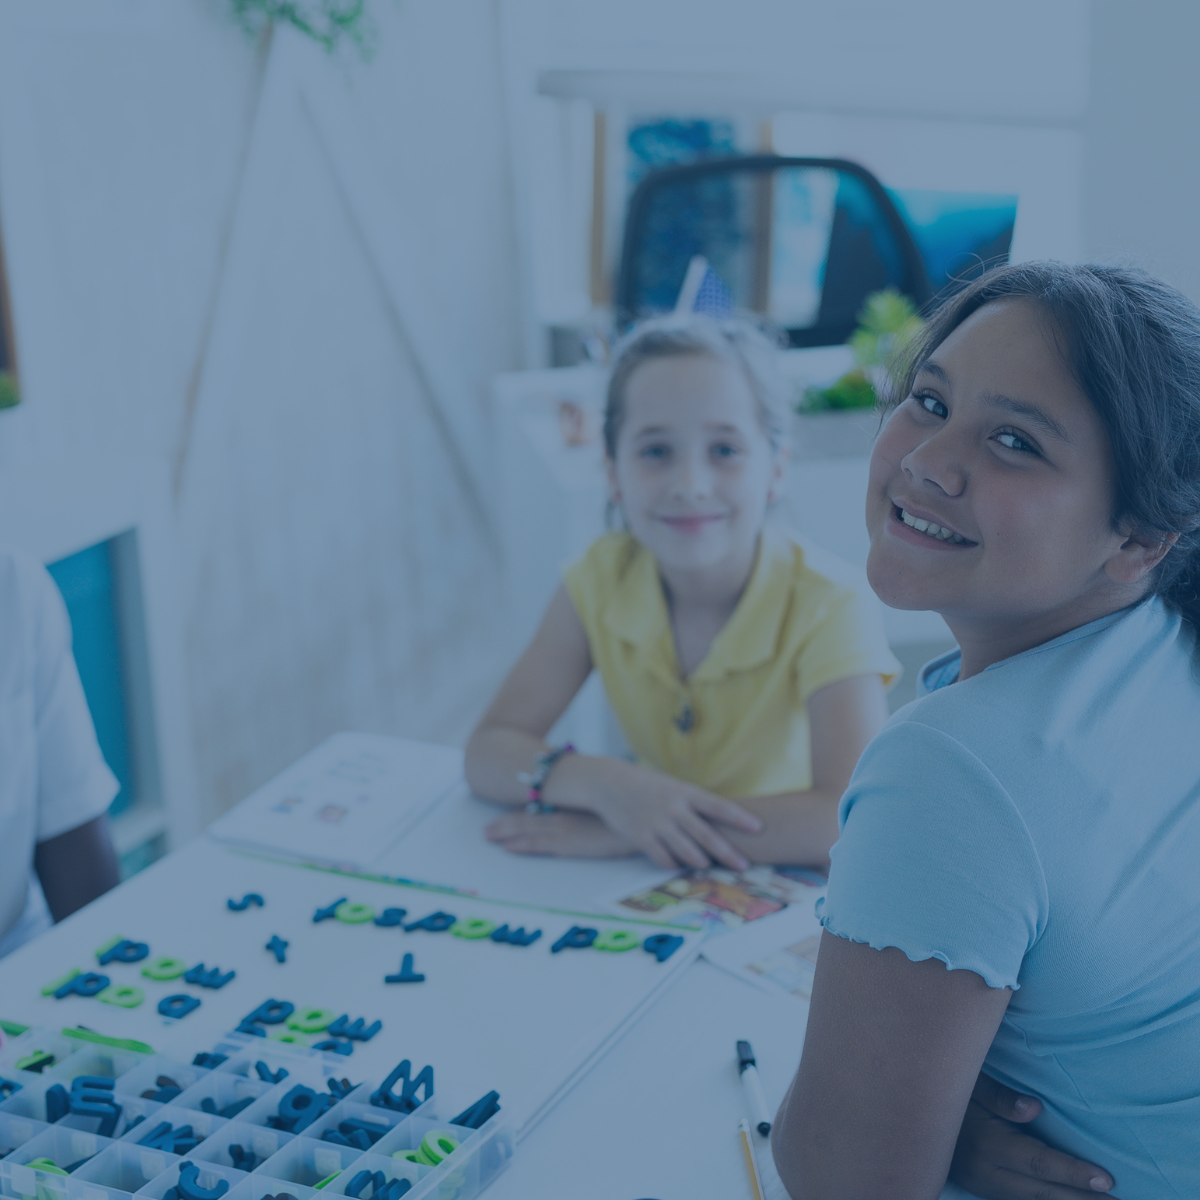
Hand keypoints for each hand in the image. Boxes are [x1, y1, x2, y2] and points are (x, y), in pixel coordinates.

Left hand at [484, 810, 635, 857]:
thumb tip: (594, 809)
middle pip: (527, 818)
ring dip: (506, 833)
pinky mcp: (572, 844)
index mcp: (574, 805)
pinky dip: (522, 845)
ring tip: (487, 836)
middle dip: (505, 824)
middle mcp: (565, 814)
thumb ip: (597, 807)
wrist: (645, 818)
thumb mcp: (610, 807)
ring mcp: (566, 829)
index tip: (505, 814)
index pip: (541, 808)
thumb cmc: (631, 813)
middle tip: (485, 830)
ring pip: (528, 830)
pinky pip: (541, 845)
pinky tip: (508, 847)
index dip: (520, 811)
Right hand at [559, 756, 761, 870]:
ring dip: (701, 861)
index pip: (718, 805)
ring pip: (686, 849)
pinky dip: (673, 864)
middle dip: (727, 852)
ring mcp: (657, 823)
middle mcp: (674, 808)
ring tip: (709, 866)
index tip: (758, 827)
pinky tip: (678, 866)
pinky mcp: (641, 836)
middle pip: (706, 834)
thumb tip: (723, 821)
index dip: (739, 817)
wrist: (610, 783)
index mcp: (685, 792)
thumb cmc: (648, 786)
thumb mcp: (674, 787)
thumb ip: (695, 803)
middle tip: (744, 865)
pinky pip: (662, 858)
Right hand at [949, 1072, 1117, 1198]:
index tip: (1107, 1178)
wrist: (909, 1114)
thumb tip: (1034, 1108)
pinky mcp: (980, 1189)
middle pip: (1041, 1193)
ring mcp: (981, 1185)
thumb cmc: (943, 1087)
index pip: (1038, 1163)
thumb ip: (998, 1096)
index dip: (1073, 1172)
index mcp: (985, 1142)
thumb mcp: (966, 1081)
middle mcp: (984, 1171)